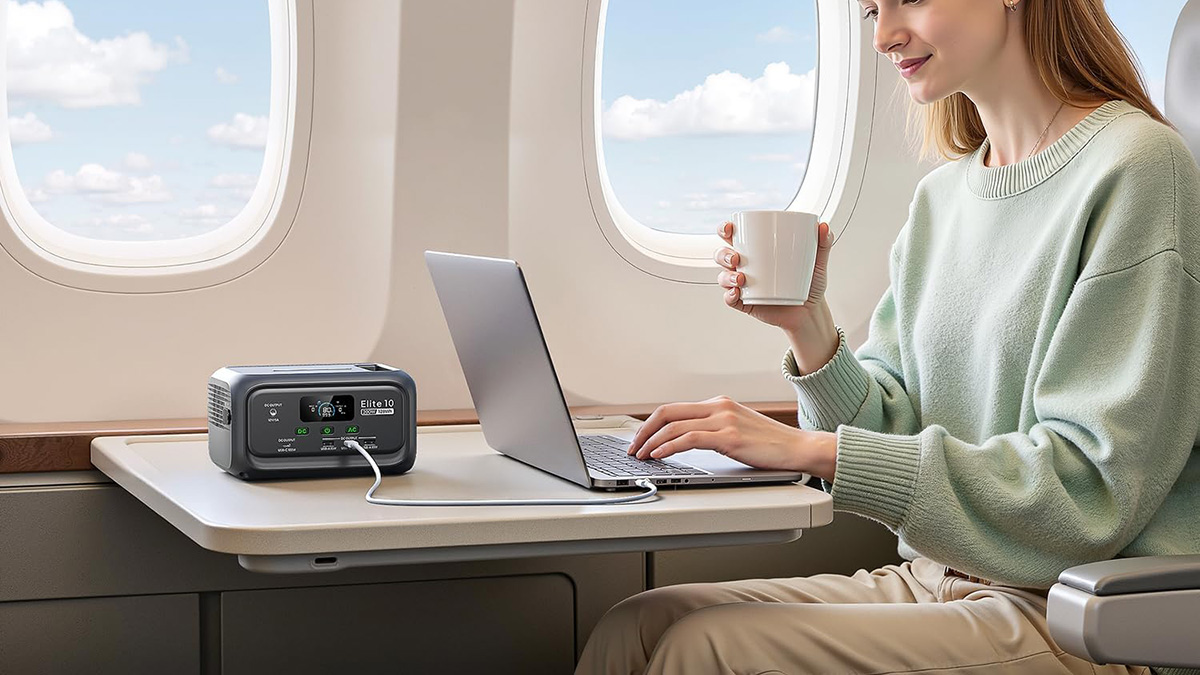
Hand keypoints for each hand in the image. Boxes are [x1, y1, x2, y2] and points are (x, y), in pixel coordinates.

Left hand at [627, 396, 837, 481]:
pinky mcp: (730, 437)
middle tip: (632, 447)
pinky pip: (689, 439)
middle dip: (644, 430)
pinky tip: (659, 456)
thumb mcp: (738, 430)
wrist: (800, 448)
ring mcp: (724, 420)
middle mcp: (719, 407)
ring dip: (652, 442)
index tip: (640, 439)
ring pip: (674, 426)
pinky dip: (669, 447)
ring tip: (641, 456)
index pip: (674, 408)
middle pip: (668, 412)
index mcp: (719, 403)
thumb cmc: (771, 445)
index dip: (651, 424)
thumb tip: (684, 441)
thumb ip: (714, 430)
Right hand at [716, 220, 834, 333]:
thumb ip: (822, 244)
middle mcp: (745, 267)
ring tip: (740, 279)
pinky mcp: (745, 303)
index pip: (734, 236)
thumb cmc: (810, 283)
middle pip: (722, 255)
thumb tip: (824, 226)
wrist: (811, 312)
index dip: (726, 230)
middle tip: (736, 258)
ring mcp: (743, 286)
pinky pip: (730, 299)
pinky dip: (729, 296)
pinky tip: (736, 293)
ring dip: (726, 276)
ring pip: (724, 277)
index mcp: (757, 251)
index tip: (731, 228)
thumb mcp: (817, 263)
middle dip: (723, 254)